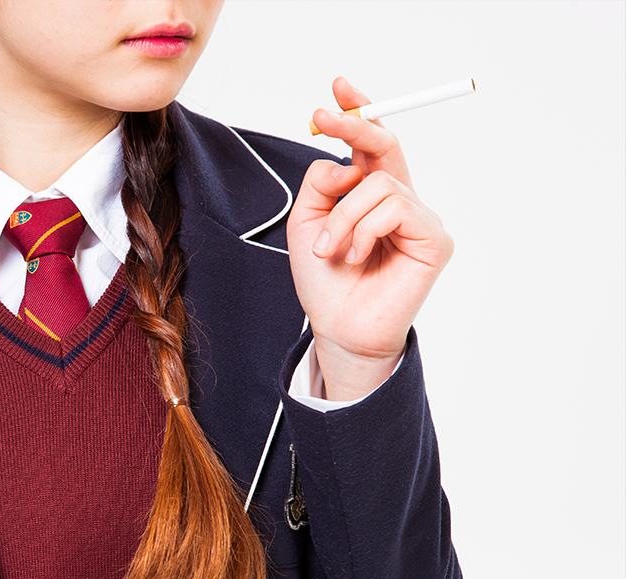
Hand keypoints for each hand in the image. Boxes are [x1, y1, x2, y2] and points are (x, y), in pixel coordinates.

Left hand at [287, 76, 453, 400]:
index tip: (337, 88)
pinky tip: (356, 257)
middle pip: (386, 145)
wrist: (338, 327)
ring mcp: (421, 218)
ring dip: (342, 216)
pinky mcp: (435, 239)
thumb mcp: (306, 223)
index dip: (358, 112)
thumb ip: (320, 185)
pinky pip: (395, 208)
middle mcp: (400, 201)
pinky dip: (363, 230)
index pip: (371, 144)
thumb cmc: (325, 280)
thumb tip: (345, 163)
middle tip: (323, 116)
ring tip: (331, 249)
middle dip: (355, 125)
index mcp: (370, 194)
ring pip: (378, 184)